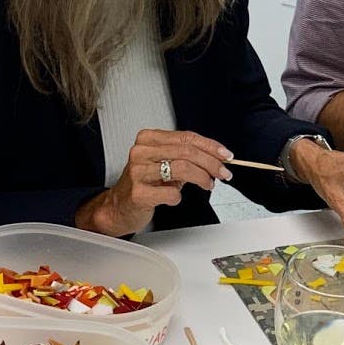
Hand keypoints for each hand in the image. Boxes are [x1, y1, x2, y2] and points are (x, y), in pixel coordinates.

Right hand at [75, 129, 232, 236]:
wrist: (117, 207)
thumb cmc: (143, 184)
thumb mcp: (164, 163)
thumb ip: (186, 157)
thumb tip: (217, 157)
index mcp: (148, 139)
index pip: (187, 137)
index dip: (210, 146)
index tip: (225, 155)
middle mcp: (141, 152)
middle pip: (187, 152)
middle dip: (211, 163)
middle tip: (223, 172)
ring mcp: (138, 172)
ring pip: (183, 168)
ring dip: (202, 178)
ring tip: (208, 184)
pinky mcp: (139, 193)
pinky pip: (171, 193)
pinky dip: (179, 196)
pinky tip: (175, 197)